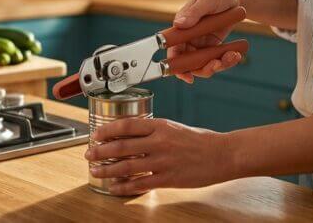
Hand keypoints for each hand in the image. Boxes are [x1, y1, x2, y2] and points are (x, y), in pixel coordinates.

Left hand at [85, 118, 232, 194]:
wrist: (223, 154)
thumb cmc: (201, 141)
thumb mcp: (175, 128)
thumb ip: (154, 132)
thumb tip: (132, 137)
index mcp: (161, 125)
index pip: (126, 125)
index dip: (107, 130)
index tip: (96, 134)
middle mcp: (159, 141)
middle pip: (121, 145)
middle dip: (101, 151)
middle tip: (89, 154)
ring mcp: (163, 161)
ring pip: (127, 165)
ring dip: (107, 169)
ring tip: (96, 171)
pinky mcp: (168, 178)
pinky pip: (140, 183)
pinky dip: (124, 186)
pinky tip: (115, 187)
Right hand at [169, 0, 243, 82]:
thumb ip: (194, 12)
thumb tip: (179, 24)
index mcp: (182, 26)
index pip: (174, 49)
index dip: (176, 65)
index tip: (186, 75)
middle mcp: (189, 37)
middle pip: (189, 62)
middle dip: (202, 68)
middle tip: (216, 64)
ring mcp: (201, 43)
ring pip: (204, 64)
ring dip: (218, 65)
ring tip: (232, 56)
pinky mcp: (214, 46)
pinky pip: (217, 59)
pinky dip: (226, 60)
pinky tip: (235, 53)